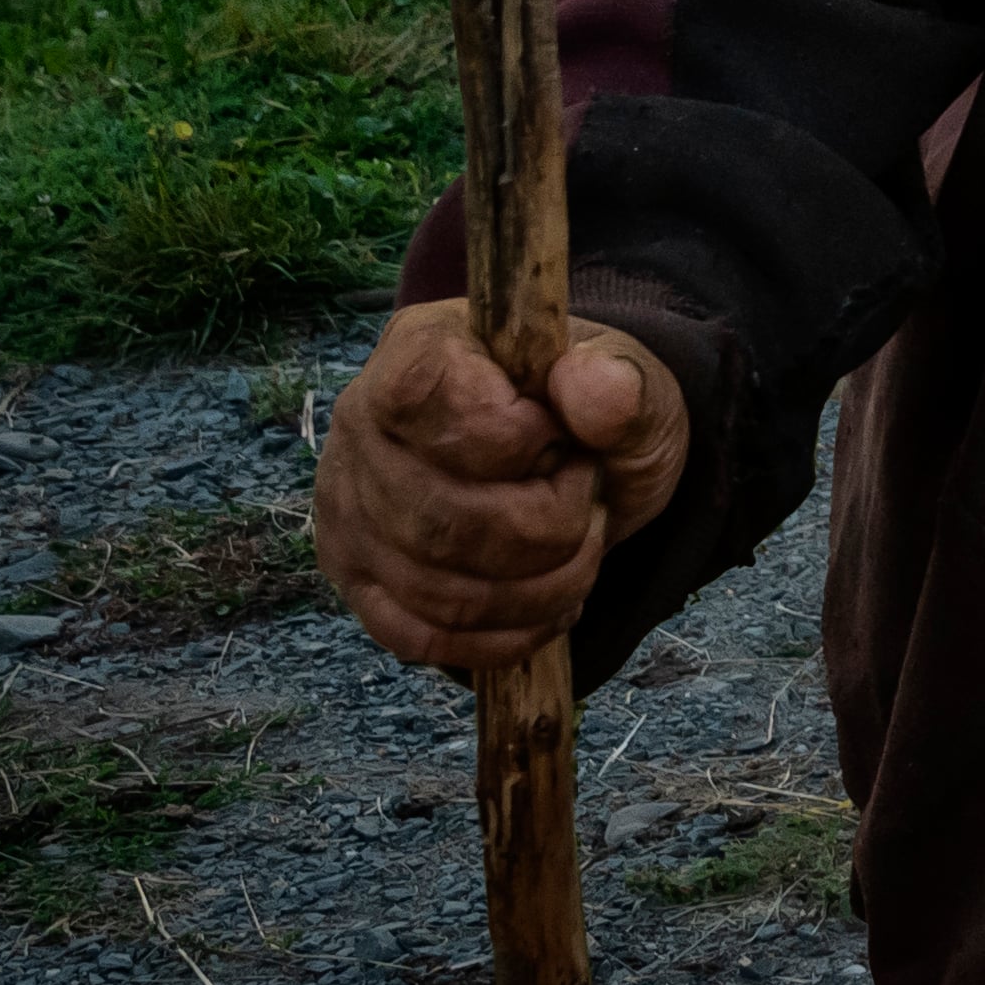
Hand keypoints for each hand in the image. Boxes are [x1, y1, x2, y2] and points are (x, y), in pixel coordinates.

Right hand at [309, 301, 689, 672]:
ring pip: (437, 590)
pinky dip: (504, 633)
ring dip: (540, 585)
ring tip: (578, 543)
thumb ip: (623, 384)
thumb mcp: (636, 385)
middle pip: (442, 518)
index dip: (506, 434)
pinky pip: (420, 635)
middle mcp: (360, 426)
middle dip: (548, 526)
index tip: (558, 438)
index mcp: (420, 349)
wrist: (580, 459)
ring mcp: (348, 509)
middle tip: (584, 497)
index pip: (423, 396)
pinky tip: (550, 603)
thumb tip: (591, 387)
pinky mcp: (357, 579)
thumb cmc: (595, 413)